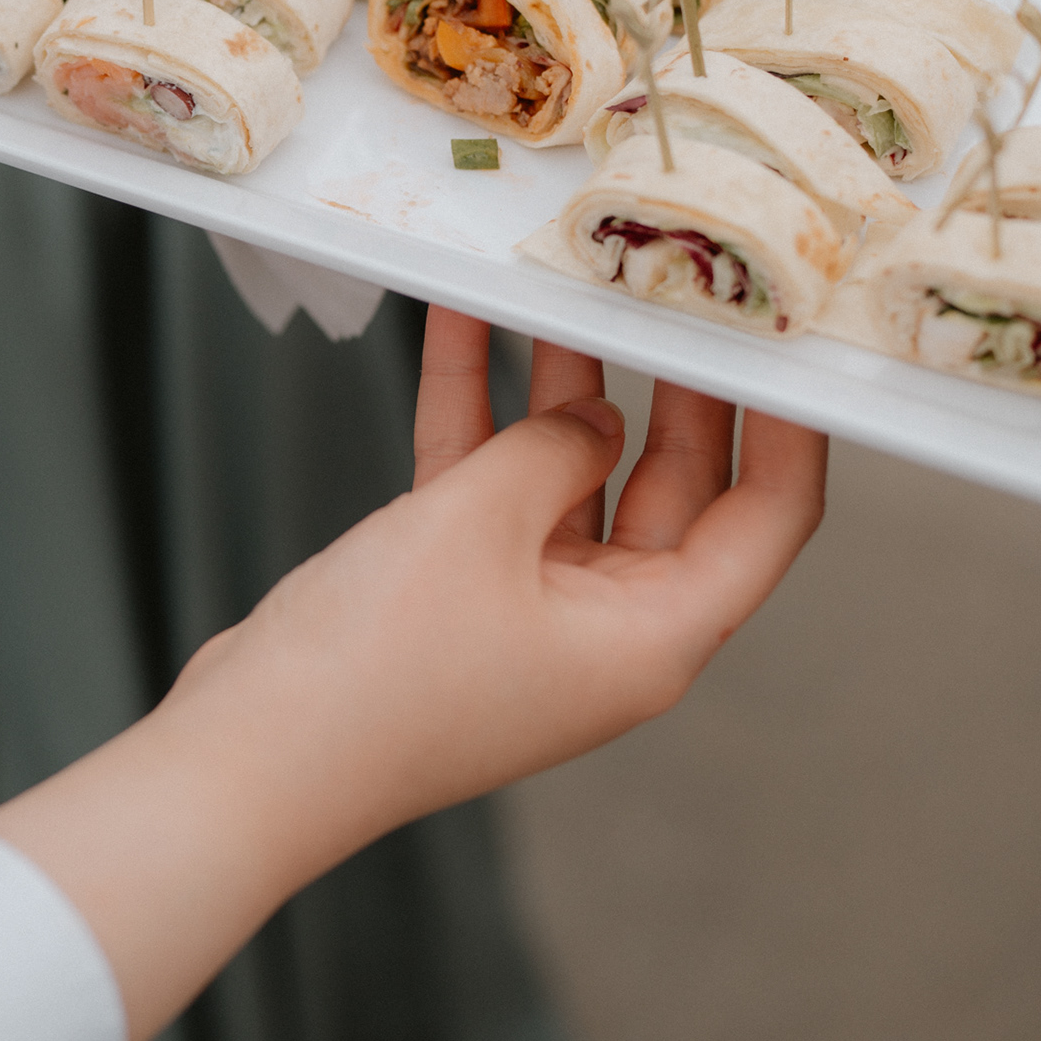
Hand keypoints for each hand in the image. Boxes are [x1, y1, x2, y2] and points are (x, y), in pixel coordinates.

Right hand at [189, 306, 826, 846]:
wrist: (249, 756)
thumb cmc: (377, 677)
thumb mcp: (479, 525)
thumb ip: (552, 450)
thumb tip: (593, 418)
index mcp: (653, 637)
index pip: (766, 518)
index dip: (790, 428)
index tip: (790, 345)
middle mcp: (608, 627)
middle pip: (674, 485)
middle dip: (669, 384)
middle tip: (675, 289)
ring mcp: (532, 609)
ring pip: (576, 472)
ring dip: (564, 382)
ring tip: (569, 284)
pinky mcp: (457, 591)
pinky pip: (493, 484)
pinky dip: (480, 410)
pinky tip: (462, 324)